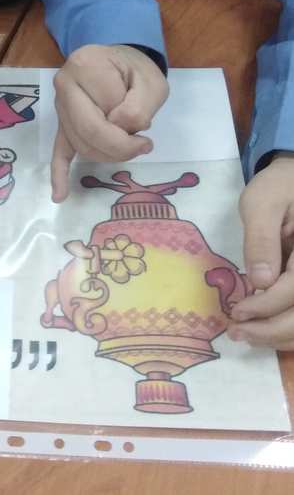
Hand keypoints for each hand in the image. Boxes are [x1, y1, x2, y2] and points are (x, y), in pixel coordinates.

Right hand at [50, 44, 168, 202]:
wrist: (118, 61)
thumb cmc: (135, 70)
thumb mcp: (152, 82)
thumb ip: (140, 106)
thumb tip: (119, 128)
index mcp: (86, 66)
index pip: (110, 110)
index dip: (133, 124)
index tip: (146, 121)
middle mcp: (64, 85)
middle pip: (90, 131)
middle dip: (121, 147)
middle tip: (144, 146)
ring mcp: (59, 107)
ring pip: (82, 145)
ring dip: (109, 154)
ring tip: (130, 144)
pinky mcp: (61, 124)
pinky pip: (58, 151)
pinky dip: (58, 173)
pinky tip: (60, 195)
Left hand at [229, 156, 293, 348]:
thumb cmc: (279, 188)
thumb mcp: (262, 202)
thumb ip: (261, 239)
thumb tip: (260, 282)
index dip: (266, 306)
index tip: (237, 312)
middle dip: (273, 331)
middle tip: (238, 334)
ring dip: (282, 337)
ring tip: (248, 337)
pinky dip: (290, 330)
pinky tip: (266, 331)